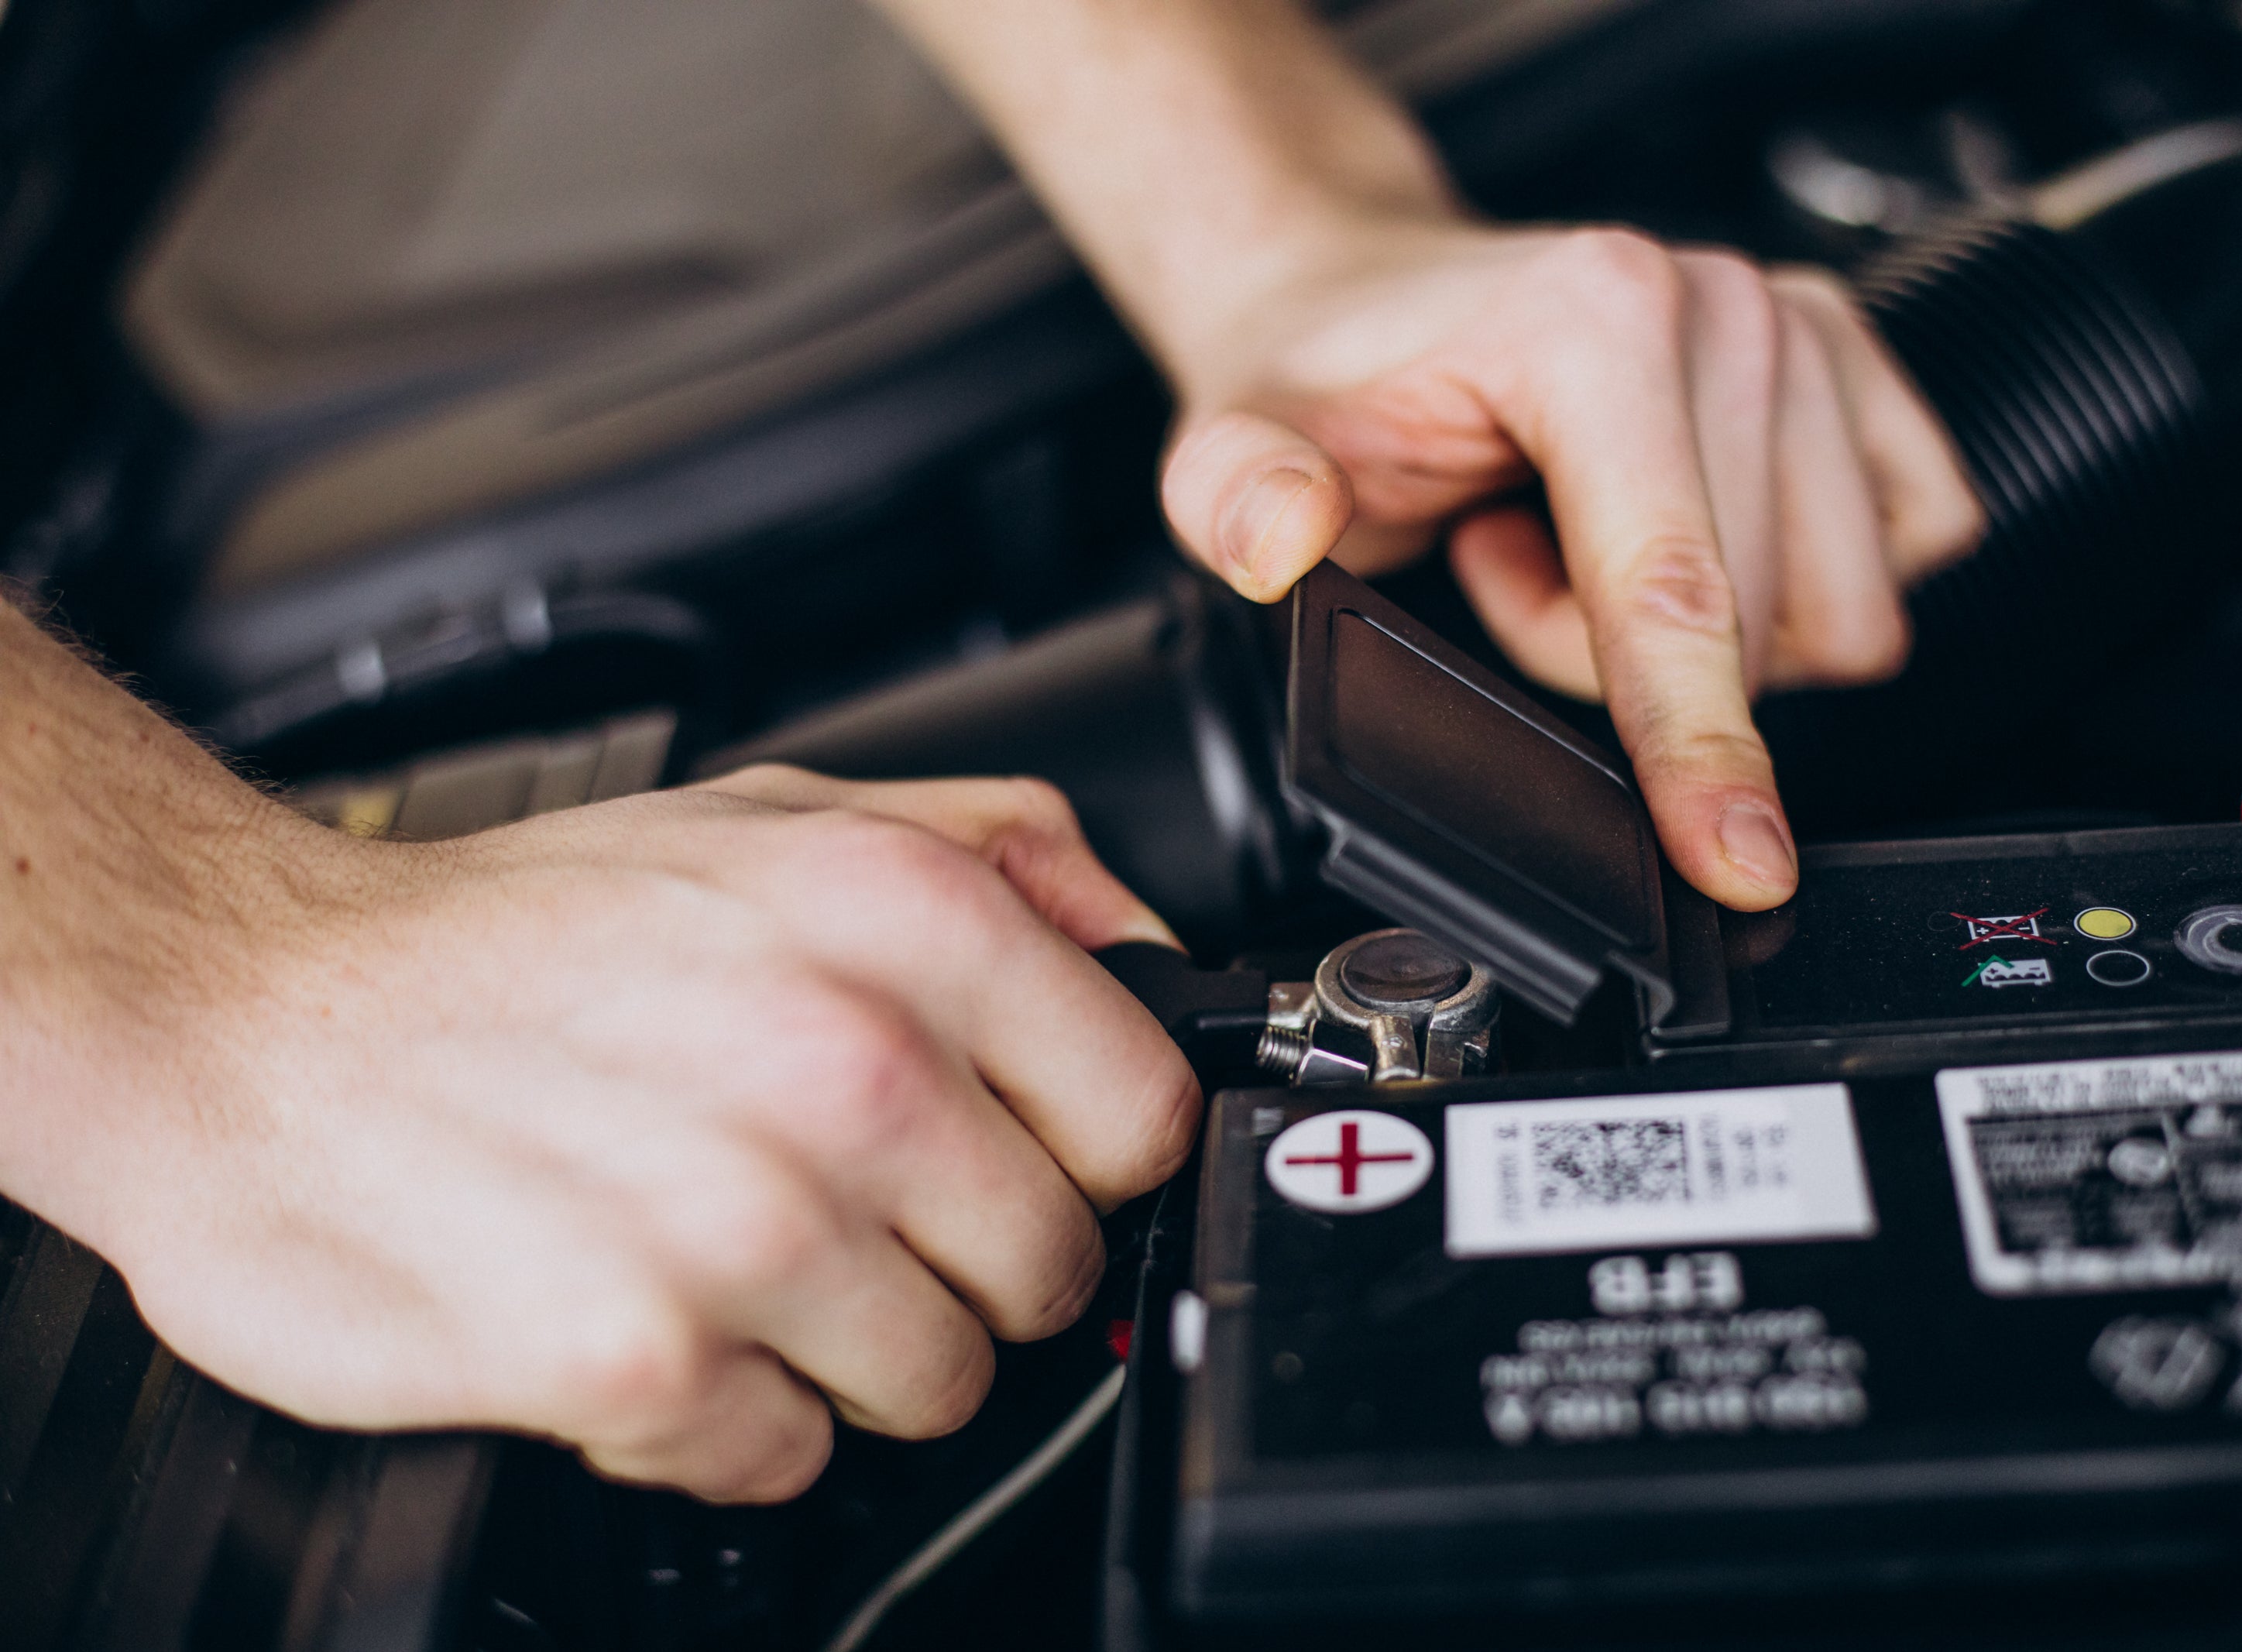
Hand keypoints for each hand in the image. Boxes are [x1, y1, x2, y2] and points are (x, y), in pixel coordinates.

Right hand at [14, 759, 1194, 1503]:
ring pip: (939, 1384)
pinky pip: (788, 1456)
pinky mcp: (640, 1359)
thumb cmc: (512, 933)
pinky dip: (724, 1414)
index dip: (1083, 1153)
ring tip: (727, 1254)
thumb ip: (1000, 852)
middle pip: (1051, 1269)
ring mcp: (746, 1222)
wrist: (245, 1013)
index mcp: (903, 919)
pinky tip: (646, 1311)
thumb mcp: (775, 812)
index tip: (1016, 1155)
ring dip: (844, 1347)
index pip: (1146, 1115)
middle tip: (841, 1209)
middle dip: (962, 1262)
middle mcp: (845, 1064)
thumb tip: (1146, 947)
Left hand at [1161, 227, 1982, 910]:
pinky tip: (1671, 531)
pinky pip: (1904, 550)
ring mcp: (1803, 323)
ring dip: (1702, 629)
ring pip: (1835, 610)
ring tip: (1572, 541)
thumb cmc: (1324, 377)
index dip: (1700, 747)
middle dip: (1617, 657)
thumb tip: (1282, 532)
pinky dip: (1788, 588)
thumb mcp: (1233, 443)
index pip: (1673, 590)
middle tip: (1502, 563)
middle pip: (1756, 628)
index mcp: (1595, 319)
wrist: (1362, 293)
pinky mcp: (1854, 363)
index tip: (1740, 865)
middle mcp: (1723, 306)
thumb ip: (1238, 496)